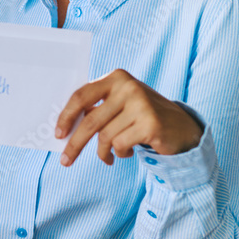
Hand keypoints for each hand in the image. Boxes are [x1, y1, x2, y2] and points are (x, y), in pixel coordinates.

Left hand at [54, 69, 202, 166]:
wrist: (181, 127)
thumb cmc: (141, 117)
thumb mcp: (119, 104)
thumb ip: (96, 108)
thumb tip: (65, 128)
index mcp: (116, 77)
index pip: (81, 96)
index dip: (66, 116)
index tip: (58, 134)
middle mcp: (128, 87)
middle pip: (90, 121)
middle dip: (75, 143)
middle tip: (65, 160)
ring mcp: (140, 104)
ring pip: (105, 137)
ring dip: (104, 152)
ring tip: (109, 156)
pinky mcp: (150, 124)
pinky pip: (120, 145)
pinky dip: (120, 153)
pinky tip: (128, 152)